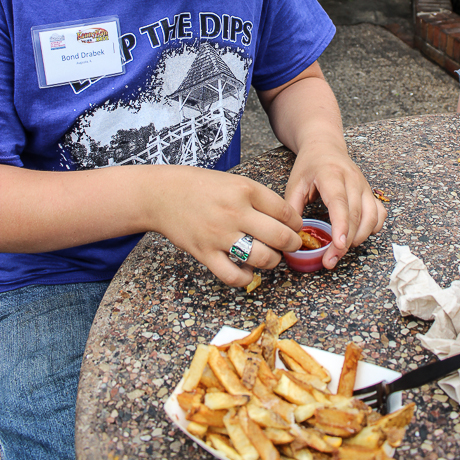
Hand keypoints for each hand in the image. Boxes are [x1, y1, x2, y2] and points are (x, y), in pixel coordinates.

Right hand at [146, 165, 302, 287]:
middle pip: (279, 236)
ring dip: (273, 261)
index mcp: (245, 190)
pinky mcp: (205, 253)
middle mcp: (235, 212)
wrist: (162, 194)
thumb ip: (258, 199)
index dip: (296, 223)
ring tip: (271, 256)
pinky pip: (234, 276)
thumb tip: (285, 221)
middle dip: (292, 244)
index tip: (296, 227)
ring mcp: (219, 235)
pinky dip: (247, 277)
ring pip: (262, 258)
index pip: (285, 212)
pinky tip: (249, 270)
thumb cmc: (200, 186)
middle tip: (291, 244)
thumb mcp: (234, 182)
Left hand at [284, 140, 385, 269]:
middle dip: (345, 242)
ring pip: (371, 216)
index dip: (341, 225)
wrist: (325, 146)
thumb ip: (292, 208)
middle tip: (330, 260)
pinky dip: (372, 228)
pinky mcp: (370, 192)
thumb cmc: (309, 165)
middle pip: (356, 214)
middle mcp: (352, 179)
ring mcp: (364, 185)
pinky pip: (379, 213)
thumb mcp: (294, 183)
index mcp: (331, 174)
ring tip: (341, 249)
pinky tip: (358, 235)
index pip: (339, 202)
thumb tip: (292, 235)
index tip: (339, 246)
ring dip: (359, 237)